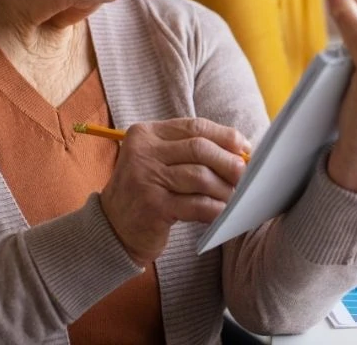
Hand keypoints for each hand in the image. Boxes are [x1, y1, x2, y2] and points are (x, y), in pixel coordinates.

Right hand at [98, 118, 251, 264]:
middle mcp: (142, 152)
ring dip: (224, 188)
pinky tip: (221, 212)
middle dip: (228, 161)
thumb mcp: (158, 161)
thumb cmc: (146, 191)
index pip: (194, 126)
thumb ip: (189, 150)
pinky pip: (197, 204)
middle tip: (244, 175)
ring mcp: (146, 179)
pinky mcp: (154, 207)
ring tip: (232, 196)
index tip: (243, 148)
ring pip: (201, 176)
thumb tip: (239, 150)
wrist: (113, 228)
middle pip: (200, 149)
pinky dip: (215, 208)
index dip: (225, 136)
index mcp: (145, 134)